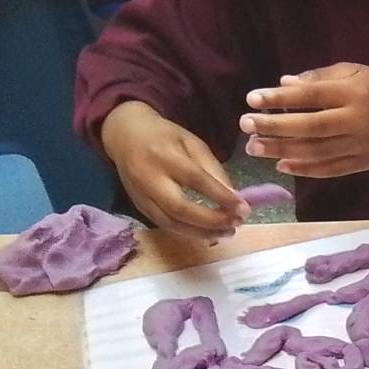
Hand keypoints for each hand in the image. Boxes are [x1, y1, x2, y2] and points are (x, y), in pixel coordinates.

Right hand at [100, 102, 247, 240]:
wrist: (124, 136)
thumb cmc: (164, 137)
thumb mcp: (193, 143)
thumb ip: (213, 169)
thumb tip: (234, 197)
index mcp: (165, 156)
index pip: (196, 180)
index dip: (221, 197)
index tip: (244, 209)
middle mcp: (149, 178)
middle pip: (180, 209)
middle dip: (212, 221)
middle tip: (236, 224)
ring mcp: (141, 195)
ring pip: (171, 223)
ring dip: (202, 233)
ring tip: (226, 232)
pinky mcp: (138, 207)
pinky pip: (164, 225)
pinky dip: (188, 233)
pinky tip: (207, 233)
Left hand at [240, 63, 368, 178]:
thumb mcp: (355, 72)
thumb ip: (319, 78)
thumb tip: (283, 85)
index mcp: (353, 92)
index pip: (310, 96)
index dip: (279, 98)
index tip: (251, 99)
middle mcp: (356, 120)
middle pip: (309, 127)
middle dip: (274, 127)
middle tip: (244, 126)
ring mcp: (360, 145)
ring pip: (316, 151)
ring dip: (282, 150)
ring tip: (254, 147)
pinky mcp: (363, 163)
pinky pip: (331, 169)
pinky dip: (305, 169)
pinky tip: (282, 165)